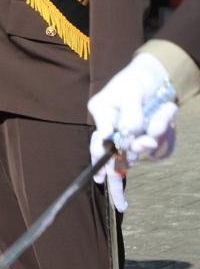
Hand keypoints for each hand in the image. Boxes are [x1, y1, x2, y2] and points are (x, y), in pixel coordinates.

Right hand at [88, 53, 179, 211]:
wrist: (155, 76)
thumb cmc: (135, 81)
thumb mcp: (130, 92)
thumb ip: (129, 115)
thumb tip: (123, 136)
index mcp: (102, 115)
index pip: (100, 140)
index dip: (101, 157)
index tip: (100, 177)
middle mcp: (113, 128)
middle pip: (113, 157)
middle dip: (122, 172)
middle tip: (126, 192)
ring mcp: (130, 134)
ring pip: (141, 147)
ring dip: (156, 130)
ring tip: (166, 108)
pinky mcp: (145, 135)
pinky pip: (156, 140)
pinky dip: (164, 125)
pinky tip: (167, 108)